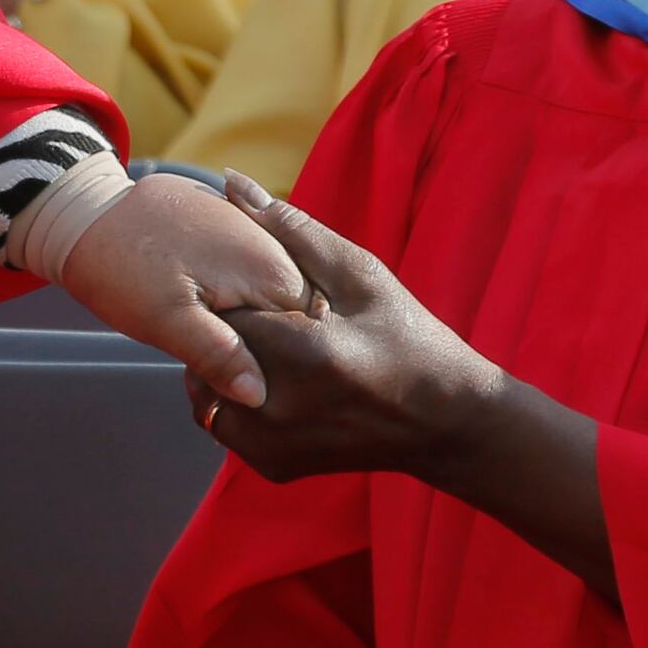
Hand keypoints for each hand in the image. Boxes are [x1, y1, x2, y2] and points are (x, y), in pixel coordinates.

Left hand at [53, 169, 308, 407]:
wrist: (80, 214)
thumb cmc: (120, 269)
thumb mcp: (167, 322)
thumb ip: (218, 355)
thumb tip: (259, 395)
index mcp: (270, 270)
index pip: (306, 335)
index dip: (279, 366)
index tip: (242, 380)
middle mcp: (273, 245)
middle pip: (292, 315)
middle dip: (264, 344)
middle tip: (215, 359)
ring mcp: (252, 231)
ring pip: (270, 296)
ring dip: (249, 320)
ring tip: (203, 331)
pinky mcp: (230, 227)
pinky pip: (250, 272)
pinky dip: (234, 295)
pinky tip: (204, 308)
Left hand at [184, 187, 502, 485]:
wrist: (444, 423)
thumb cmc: (408, 337)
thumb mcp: (360, 275)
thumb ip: (291, 230)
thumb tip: (233, 181)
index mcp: (303, 354)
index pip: (217, 307)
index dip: (226, 290)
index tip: (248, 285)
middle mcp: (277, 408)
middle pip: (203, 349)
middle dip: (219, 326)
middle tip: (259, 316)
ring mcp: (270, 445)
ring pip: (204, 387)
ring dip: (220, 363)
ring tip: (266, 346)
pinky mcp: (271, 466)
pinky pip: (223, 420)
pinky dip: (234, 396)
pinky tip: (271, 379)